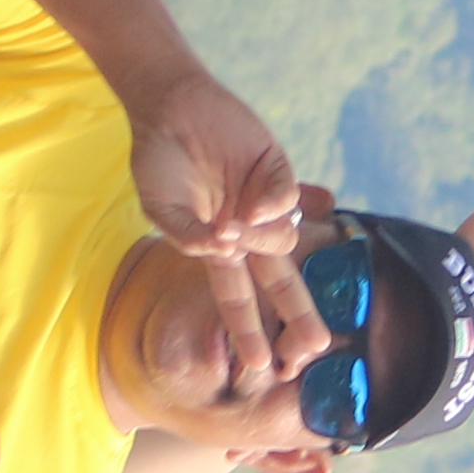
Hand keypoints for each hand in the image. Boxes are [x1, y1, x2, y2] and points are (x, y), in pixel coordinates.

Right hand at [128, 75, 320, 386]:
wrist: (168, 106)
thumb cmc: (158, 158)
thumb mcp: (160, 208)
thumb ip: (186, 237)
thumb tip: (224, 252)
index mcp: (218, 247)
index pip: (239, 298)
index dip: (248, 332)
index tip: (261, 366)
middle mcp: (248, 231)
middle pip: (281, 282)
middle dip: (298, 316)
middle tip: (315, 347)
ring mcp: (265, 201)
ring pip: (282, 240)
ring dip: (260, 238)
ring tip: (231, 219)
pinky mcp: (278, 170)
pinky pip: (288, 201)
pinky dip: (273, 208)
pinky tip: (249, 204)